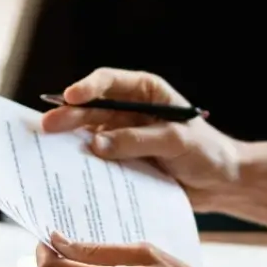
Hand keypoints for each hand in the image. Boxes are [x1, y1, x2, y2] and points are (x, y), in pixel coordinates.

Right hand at [40, 67, 266, 222]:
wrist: (221, 183)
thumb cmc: (206, 152)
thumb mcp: (176, 141)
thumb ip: (138, 140)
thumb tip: (96, 143)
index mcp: (145, 93)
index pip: (109, 82)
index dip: (88, 87)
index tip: (71, 97)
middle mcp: (128, 112)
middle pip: (91, 109)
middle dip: (69, 116)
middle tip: (47, 127)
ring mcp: (122, 138)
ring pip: (87, 135)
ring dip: (68, 142)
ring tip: (45, 150)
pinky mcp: (121, 163)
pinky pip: (96, 162)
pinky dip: (80, 166)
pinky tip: (63, 173)